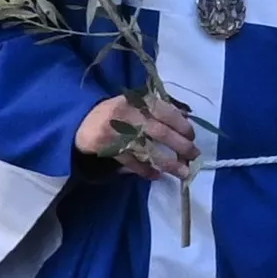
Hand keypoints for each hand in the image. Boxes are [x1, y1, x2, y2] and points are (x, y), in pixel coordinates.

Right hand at [79, 91, 199, 179]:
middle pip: (160, 133)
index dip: (181, 125)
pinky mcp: (109, 150)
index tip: (192, 136)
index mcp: (137, 101)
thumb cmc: (116, 112)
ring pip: (148, 150)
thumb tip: (186, 115)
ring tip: (183, 172)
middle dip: (181, 146)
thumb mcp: (135, 102)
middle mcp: (128, 116)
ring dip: (168, 163)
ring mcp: (118, 134)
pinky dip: (145, 170)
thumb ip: (158, 107)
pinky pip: (132, 163)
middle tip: (194, 156)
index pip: (165, 111)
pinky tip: (157, 175)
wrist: (82, 124)